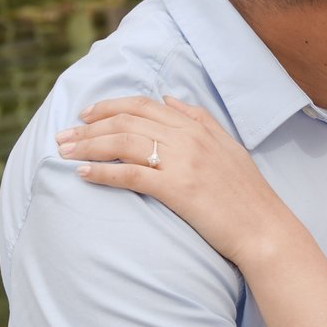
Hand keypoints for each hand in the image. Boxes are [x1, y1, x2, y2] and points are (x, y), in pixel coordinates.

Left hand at [60, 96, 292, 267]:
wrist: (264, 228)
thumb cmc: (245, 193)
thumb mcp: (227, 145)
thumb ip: (198, 118)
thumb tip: (169, 98)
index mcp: (197, 125)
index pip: (143, 105)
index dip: (109, 106)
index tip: (86, 114)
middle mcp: (188, 137)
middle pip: (127, 120)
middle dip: (89, 126)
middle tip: (63, 135)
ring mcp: (183, 161)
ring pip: (124, 142)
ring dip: (88, 145)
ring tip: (63, 151)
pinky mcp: (177, 188)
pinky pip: (130, 173)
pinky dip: (102, 172)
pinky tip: (82, 174)